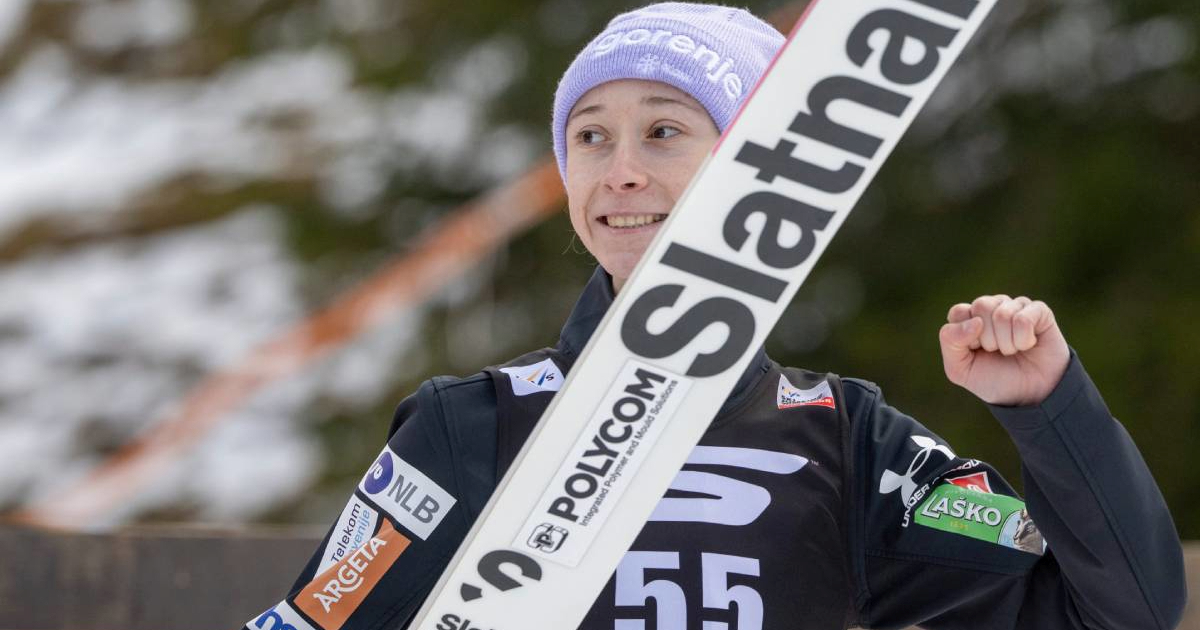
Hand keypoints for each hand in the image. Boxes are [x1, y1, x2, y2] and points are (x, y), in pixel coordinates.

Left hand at [938, 295, 1069, 406]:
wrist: (1030, 395)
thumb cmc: (994, 379)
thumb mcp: (960, 369)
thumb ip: (951, 341)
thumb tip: (975, 321)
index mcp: (969, 318)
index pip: (959, 312)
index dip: (966, 336)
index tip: (976, 351)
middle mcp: (992, 308)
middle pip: (981, 306)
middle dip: (988, 339)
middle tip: (997, 352)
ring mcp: (1015, 307)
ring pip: (1002, 314)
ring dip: (1007, 343)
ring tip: (1013, 350)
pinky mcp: (1038, 311)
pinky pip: (1023, 319)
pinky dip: (1024, 340)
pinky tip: (1028, 345)